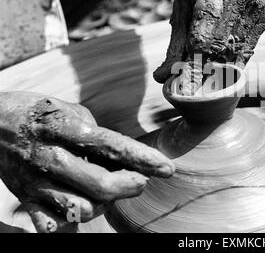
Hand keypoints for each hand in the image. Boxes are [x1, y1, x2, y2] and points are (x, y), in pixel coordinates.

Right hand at [0, 92, 173, 232]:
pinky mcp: (26, 199)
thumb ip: (96, 134)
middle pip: (102, 186)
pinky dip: (73, 221)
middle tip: (140, 181)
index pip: (113, 146)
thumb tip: (125, 159)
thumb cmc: (39, 114)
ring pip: (83, 209)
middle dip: (131, 186)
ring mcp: (36, 182)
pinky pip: (54, 225)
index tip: (168, 168)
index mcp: (64, 129)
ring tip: (107, 188)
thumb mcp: (69, 110)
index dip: (144, 159)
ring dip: (105, 203)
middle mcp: (50, 158)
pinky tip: (82, 205)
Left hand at [153, 0, 264, 82]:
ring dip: (219, 64)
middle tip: (192, 79)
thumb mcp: (180, 10)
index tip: (187, 79)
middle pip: (221, 41)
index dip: (197, 50)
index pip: (206, 20)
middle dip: (204, 65)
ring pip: (236, 49)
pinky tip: (223, 54)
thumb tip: (162, 78)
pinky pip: (248, 48)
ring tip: (207, 65)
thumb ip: (175, 45)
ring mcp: (255, 2)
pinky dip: (234, 58)